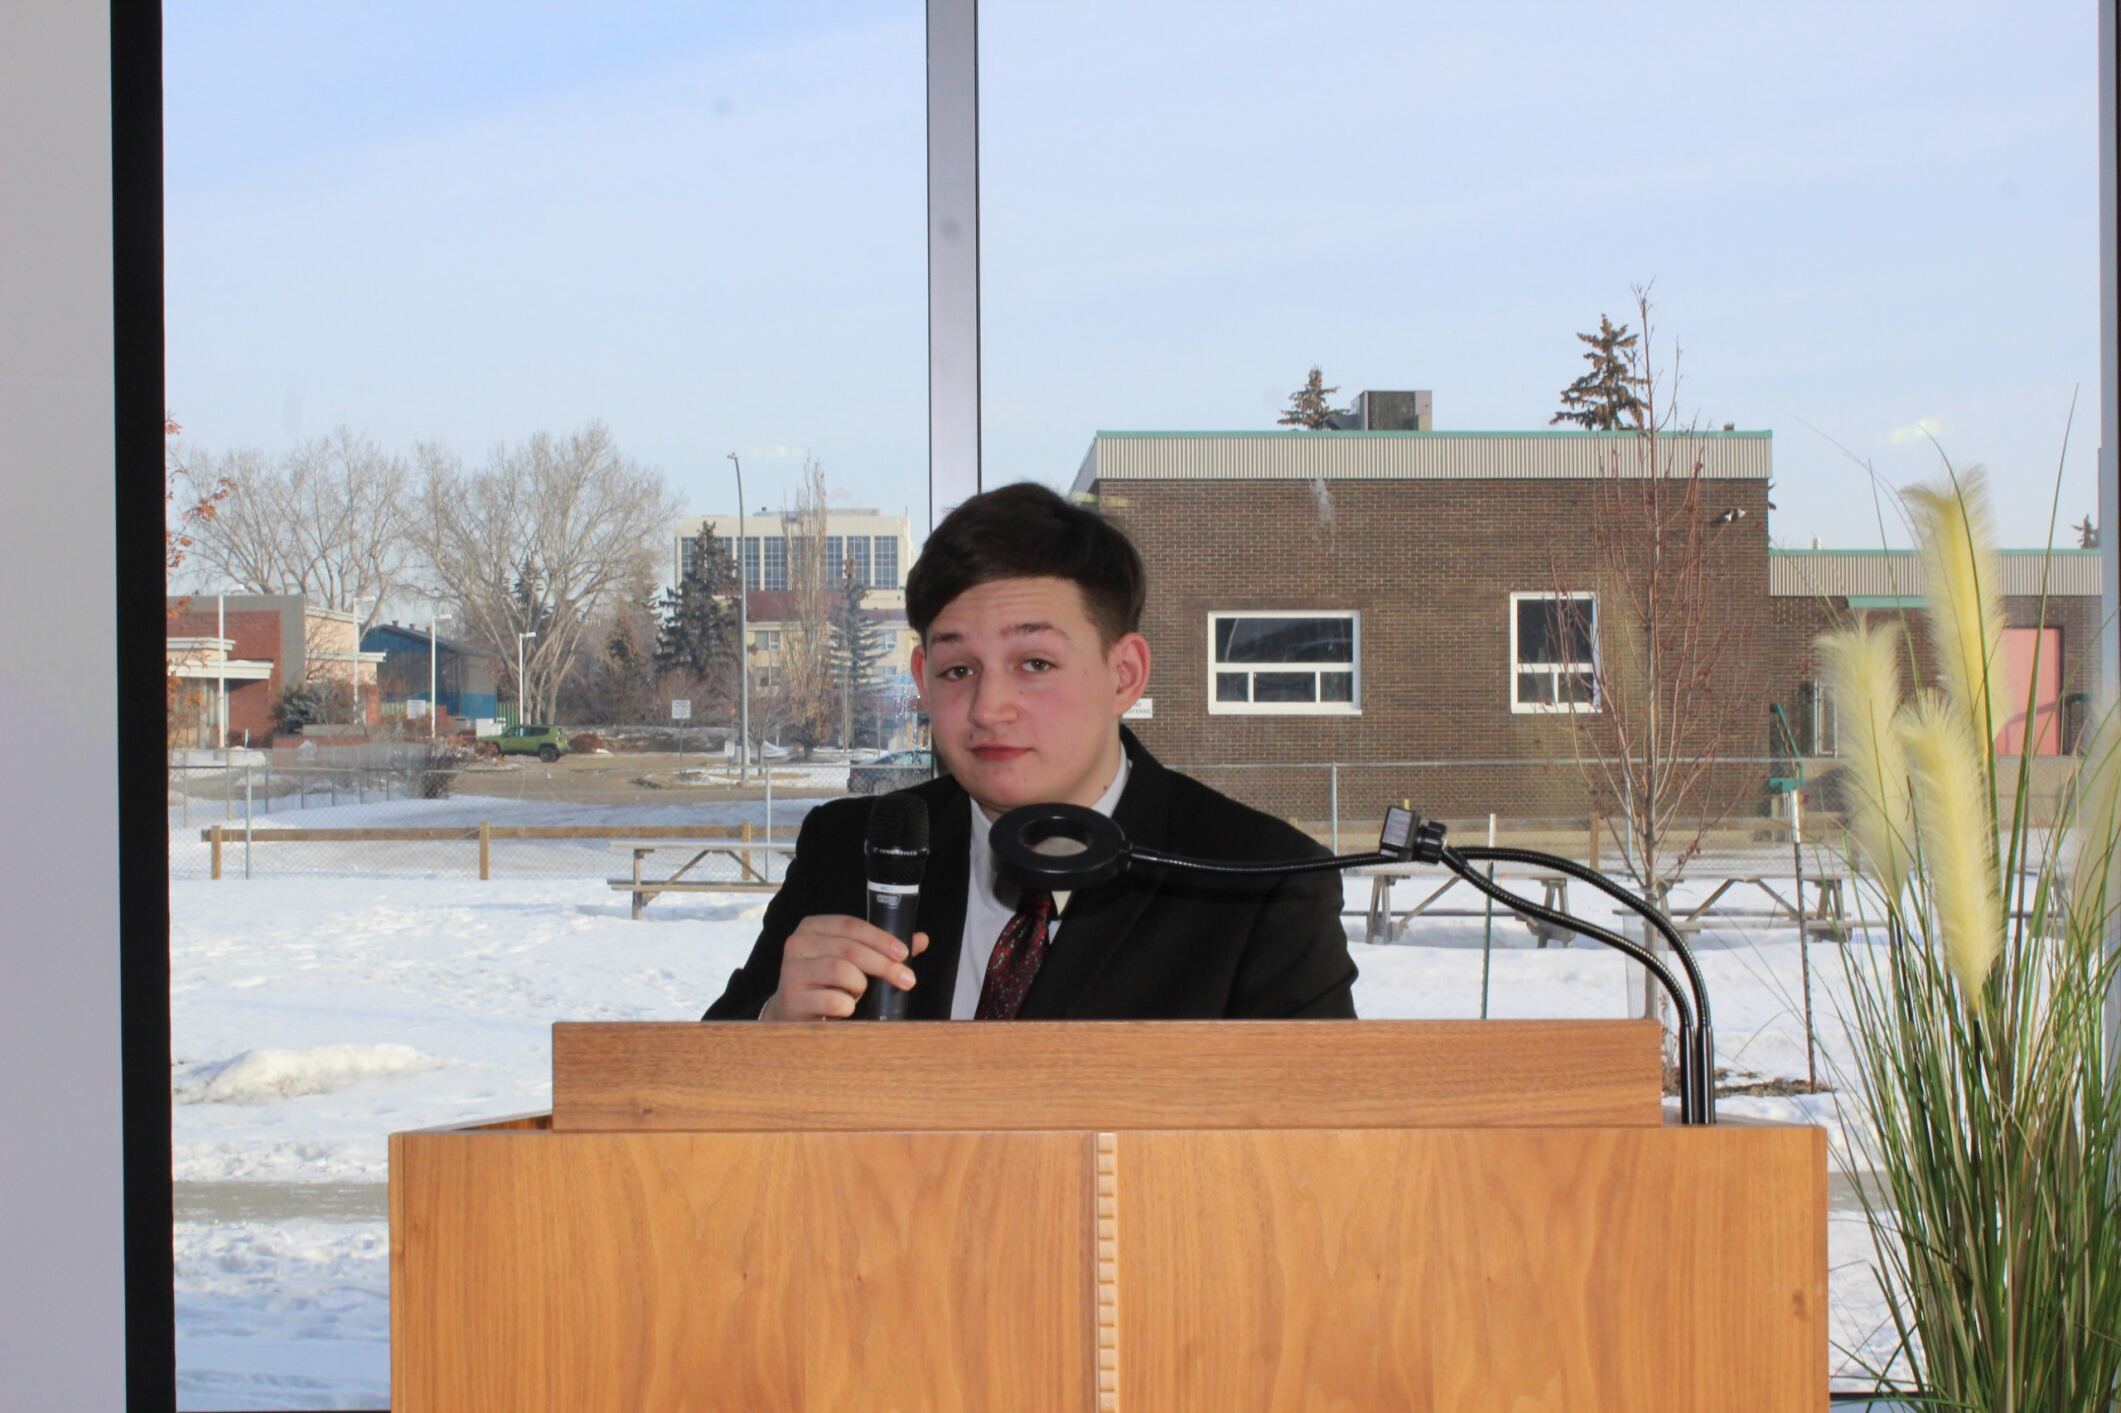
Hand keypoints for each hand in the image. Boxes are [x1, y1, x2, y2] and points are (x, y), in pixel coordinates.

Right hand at [762, 915, 929, 1020]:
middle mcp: (797, 944)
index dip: (880, 938)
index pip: (851, 925)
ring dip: (859, 987)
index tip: (904, 953)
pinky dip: (847, 1006)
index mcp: (813, 927)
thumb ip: (883, 949)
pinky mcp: (793, 1000)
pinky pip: (833, 1000)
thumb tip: (921, 940)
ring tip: (857, 994)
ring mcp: (792, 972)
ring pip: (841, 971)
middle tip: (907, 980)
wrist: (794, 1014)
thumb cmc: (827, 983)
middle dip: (883, 965)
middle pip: (849, 949)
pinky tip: (843, 1009)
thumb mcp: (852, 961)